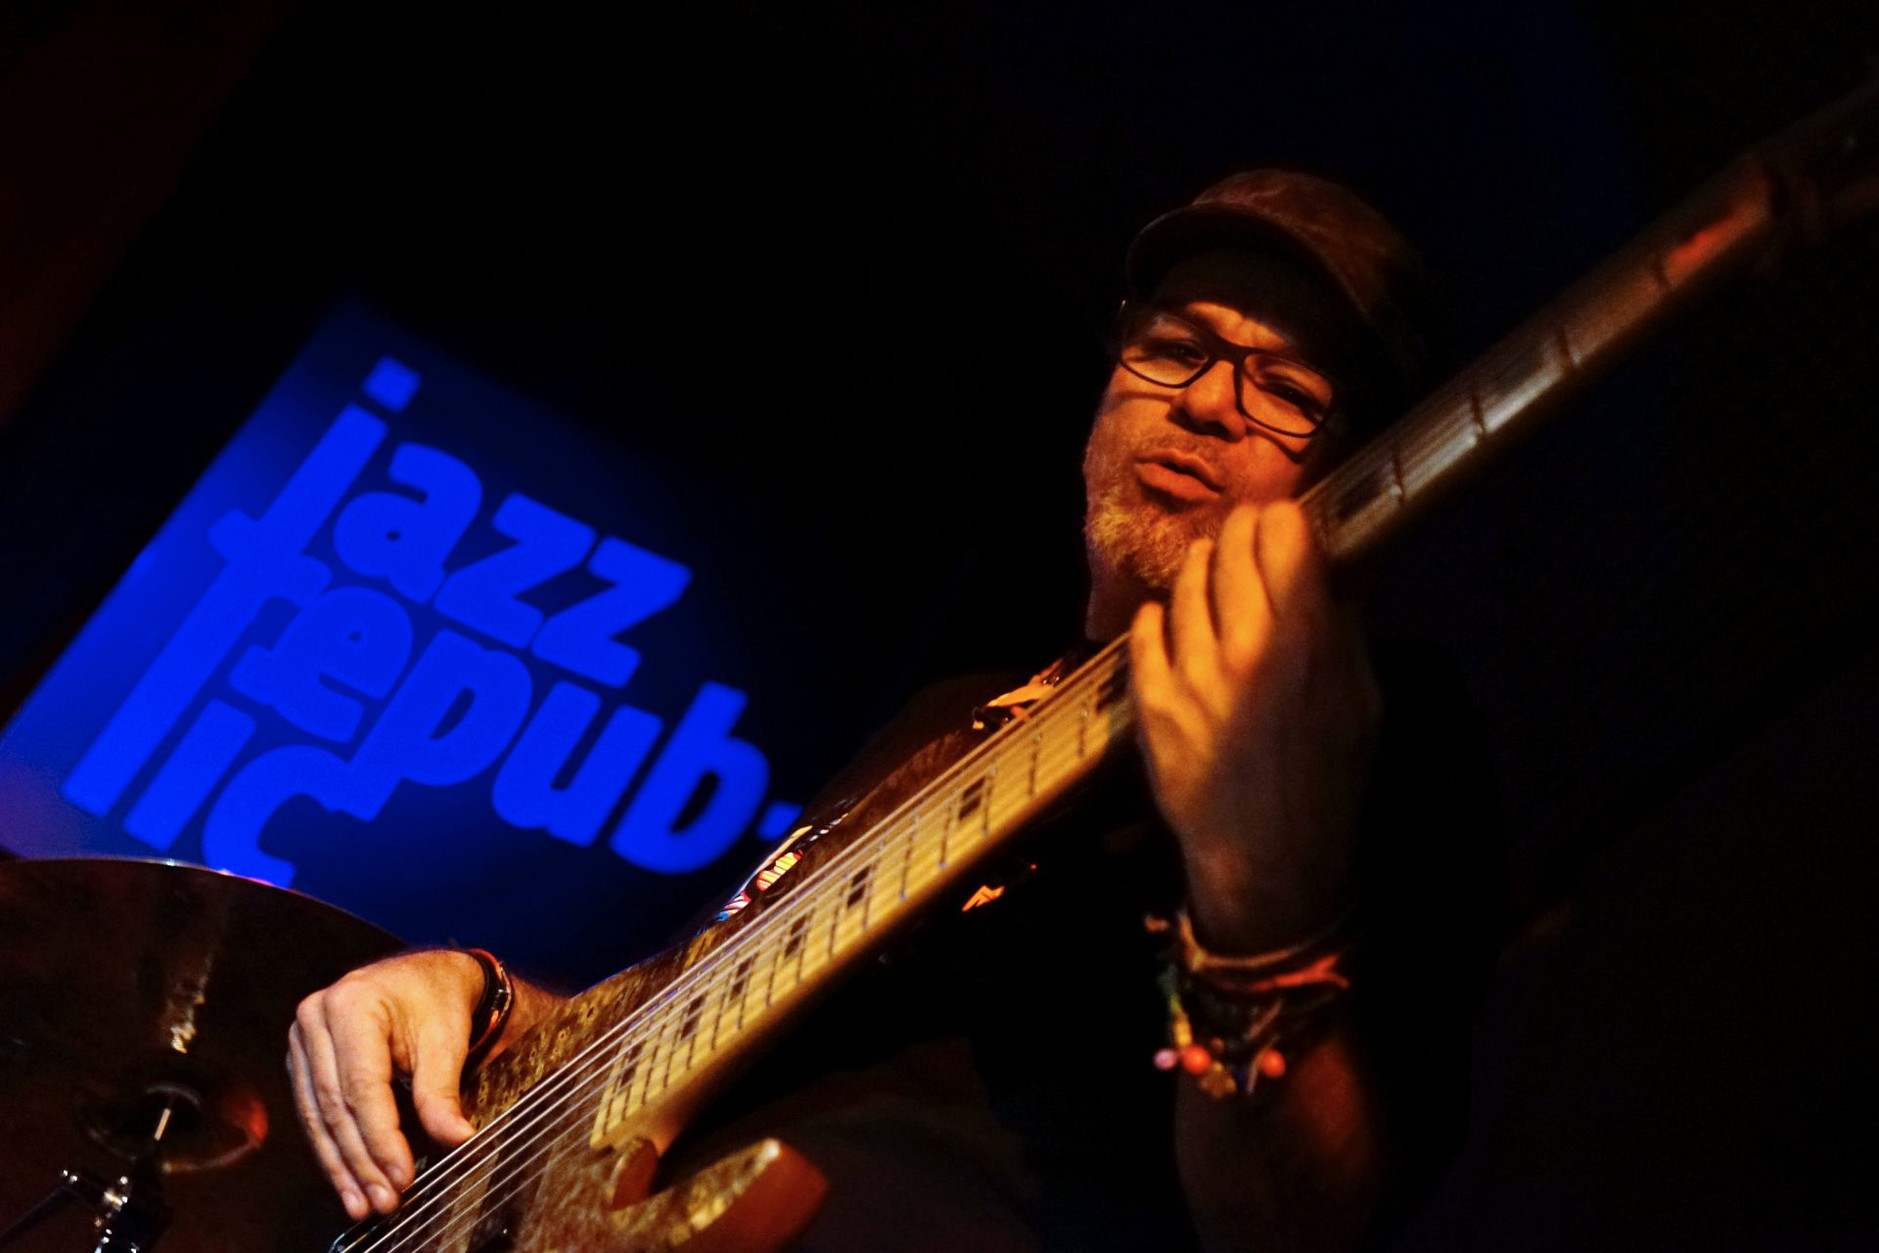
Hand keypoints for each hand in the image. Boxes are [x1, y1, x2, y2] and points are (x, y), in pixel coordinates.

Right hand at [287, 950, 484, 1219]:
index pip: (362, 1088)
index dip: (381, 1138)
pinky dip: (333, 1150)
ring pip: (318, 1118)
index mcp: (352, 1005)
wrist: (427, 978)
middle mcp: (316, 1019)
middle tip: (385, 1201)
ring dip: (343, 1166)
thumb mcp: (446, 1041)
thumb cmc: (438, 1001)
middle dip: (362, 1161)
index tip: (403, 1176)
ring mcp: (303, 1040)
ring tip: (364, 1204)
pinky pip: (313, 1114)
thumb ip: (442, 1093)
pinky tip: (348, 1182)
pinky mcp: (303, 1060)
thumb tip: (456, 1140)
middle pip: (335, 1107)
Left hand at [1129, 500, 1378, 951]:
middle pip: (1232, 551)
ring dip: (1200, 565)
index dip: (1283, 520)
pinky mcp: (1152, 703)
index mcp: (1307, 644)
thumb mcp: (1360, 702)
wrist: (1268, 856)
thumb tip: (1341, 565)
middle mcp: (1245, 649)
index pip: (1285, 539)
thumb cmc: (1326, 778)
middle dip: (1240, 533)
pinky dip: (1158, 616)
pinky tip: (1168, 615)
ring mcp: (1192, 675)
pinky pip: (1146, 634)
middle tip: (1245, 532)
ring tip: (1209, 561)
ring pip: (1188, 586)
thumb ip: (1346, 628)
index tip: (1283, 519)